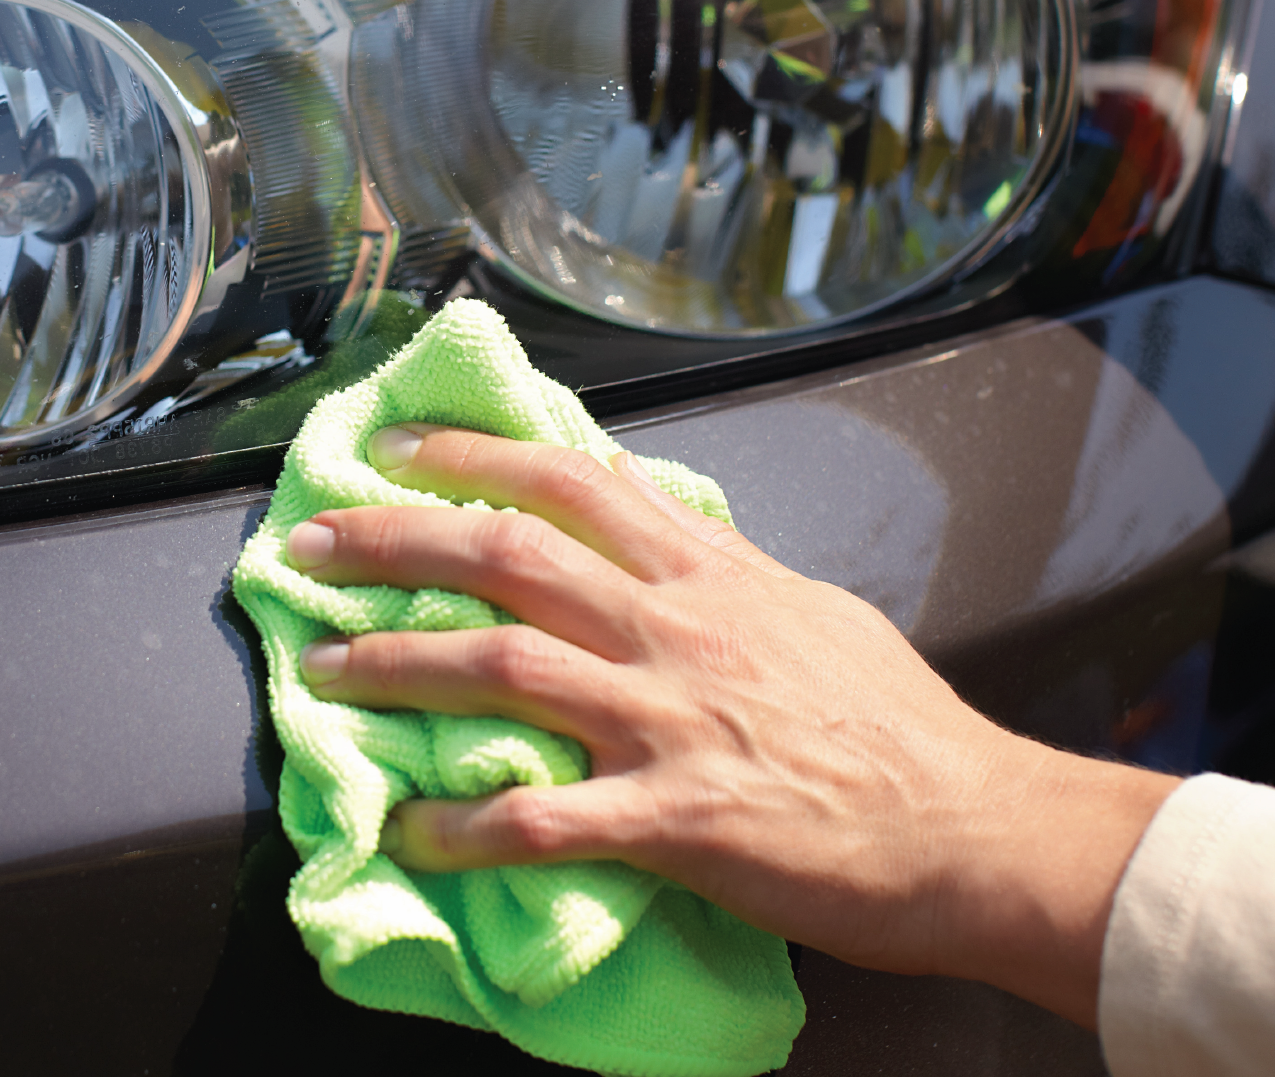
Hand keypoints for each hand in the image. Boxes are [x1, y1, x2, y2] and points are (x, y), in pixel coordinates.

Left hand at [285, 425, 1178, 1027]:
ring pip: (499, 665)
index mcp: (709, 571)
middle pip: (508, 555)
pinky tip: (407, 831)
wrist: (968, 824)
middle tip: (314, 540)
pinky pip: (540, 820)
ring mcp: (667, 717)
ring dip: (394, 662)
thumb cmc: (896, 721)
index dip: (472, 456)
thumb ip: (721, 565)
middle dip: (395, 538)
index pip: (570, 481)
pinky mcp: (672, 818)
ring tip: (321, 666)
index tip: (399, 450)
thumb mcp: (809, 607)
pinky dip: (461, 825)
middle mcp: (674, 625)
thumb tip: (653, 520)